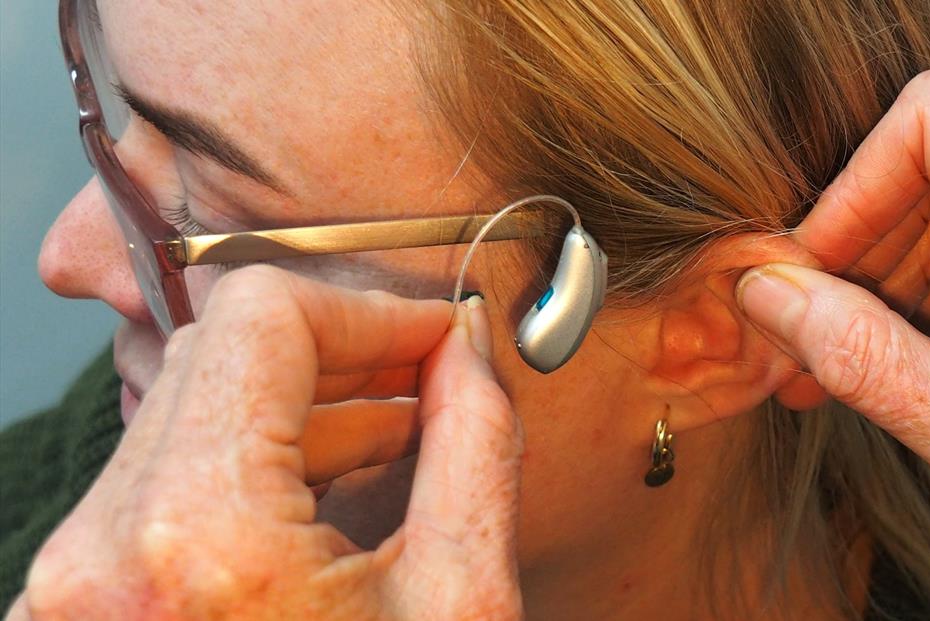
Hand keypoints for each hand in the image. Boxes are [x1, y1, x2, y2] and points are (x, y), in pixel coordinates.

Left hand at [10, 266, 523, 619]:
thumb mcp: (460, 605)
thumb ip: (474, 445)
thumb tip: (471, 352)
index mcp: (199, 540)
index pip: (263, 316)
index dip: (372, 309)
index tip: (439, 339)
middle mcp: (100, 555)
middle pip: (217, 355)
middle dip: (341, 351)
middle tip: (429, 374)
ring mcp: (70, 589)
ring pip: (185, 413)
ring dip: (299, 406)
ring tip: (397, 430)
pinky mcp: (77, 608)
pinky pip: (161, 483)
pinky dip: (252, 463)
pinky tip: (330, 486)